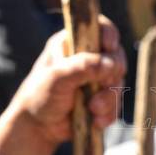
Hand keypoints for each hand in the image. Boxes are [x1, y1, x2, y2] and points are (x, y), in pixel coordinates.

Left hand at [0, 16, 126, 154]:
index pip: (98, 27)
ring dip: (109, 98)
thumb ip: (81, 68)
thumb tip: (109, 64)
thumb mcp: (56, 79)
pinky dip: (109, 113)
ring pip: (118, 81)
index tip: (109, 47)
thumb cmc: (40, 95)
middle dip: (112, 73)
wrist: (38, 127)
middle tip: (103, 85)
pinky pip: (116, 102)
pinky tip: (96, 121)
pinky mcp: (101, 97)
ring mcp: (96, 77)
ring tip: (93, 110)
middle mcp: (86, 57)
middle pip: (115, 55)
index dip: (109, 34)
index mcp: (71, 43)